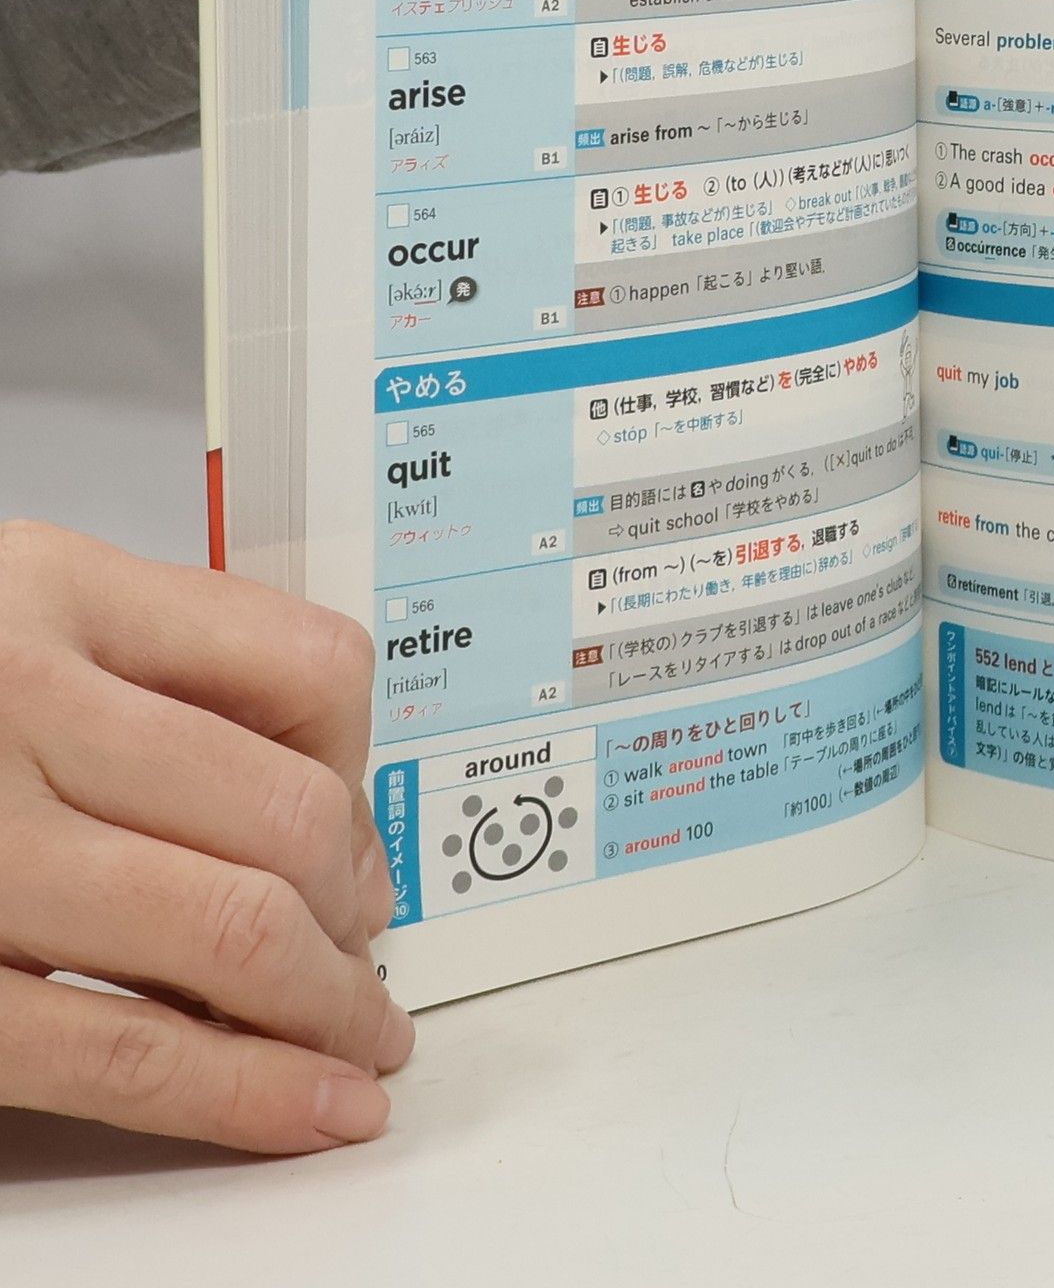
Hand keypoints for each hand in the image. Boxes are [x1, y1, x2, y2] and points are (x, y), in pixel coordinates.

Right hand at [0, 522, 410, 1154]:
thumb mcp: (13, 596)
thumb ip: (157, 648)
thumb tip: (322, 760)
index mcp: (52, 594)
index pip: (306, 667)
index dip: (364, 764)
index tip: (363, 823)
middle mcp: (13, 711)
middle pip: (283, 817)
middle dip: (358, 901)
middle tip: (371, 945)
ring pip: (229, 937)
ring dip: (329, 1007)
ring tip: (362, 1042)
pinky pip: (115, 1053)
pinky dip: (241, 1092)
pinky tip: (304, 1105)